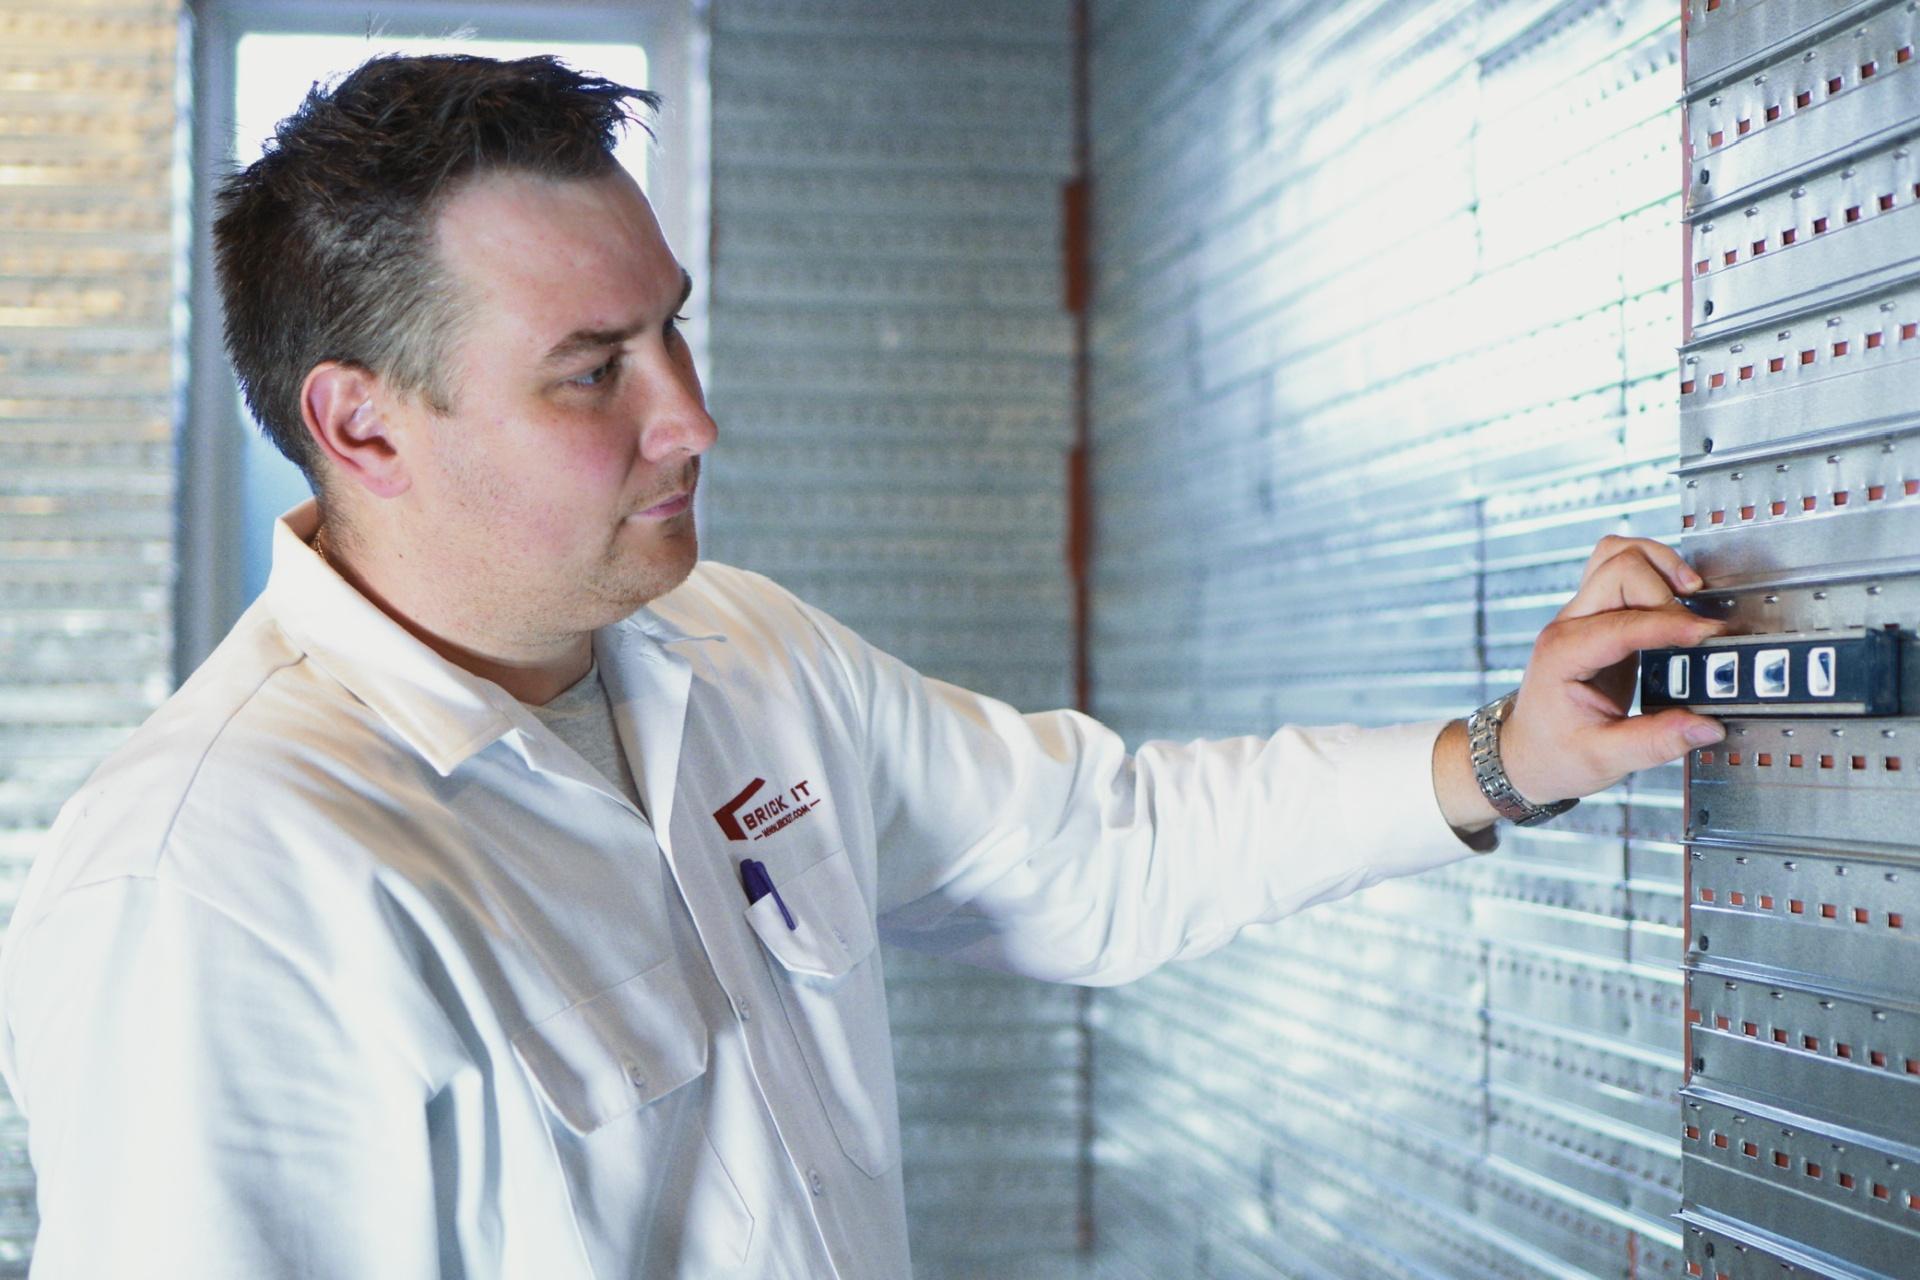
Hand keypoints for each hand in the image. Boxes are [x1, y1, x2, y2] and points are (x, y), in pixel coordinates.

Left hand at [1498, 535, 1728, 808]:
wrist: (1523, 753)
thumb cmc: (1553, 754)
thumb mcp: (1604, 758)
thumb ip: (1656, 741)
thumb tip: (1705, 726)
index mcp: (1564, 655)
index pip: (1622, 623)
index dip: (1670, 624)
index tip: (1708, 635)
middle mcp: (1568, 626)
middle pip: (1617, 568)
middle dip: (1664, 587)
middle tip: (1698, 623)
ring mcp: (1580, 617)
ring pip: (1615, 555)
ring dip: (1658, 565)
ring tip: (1691, 594)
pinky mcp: (1596, 618)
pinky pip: (1622, 570)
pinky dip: (1653, 571)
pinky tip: (1677, 597)